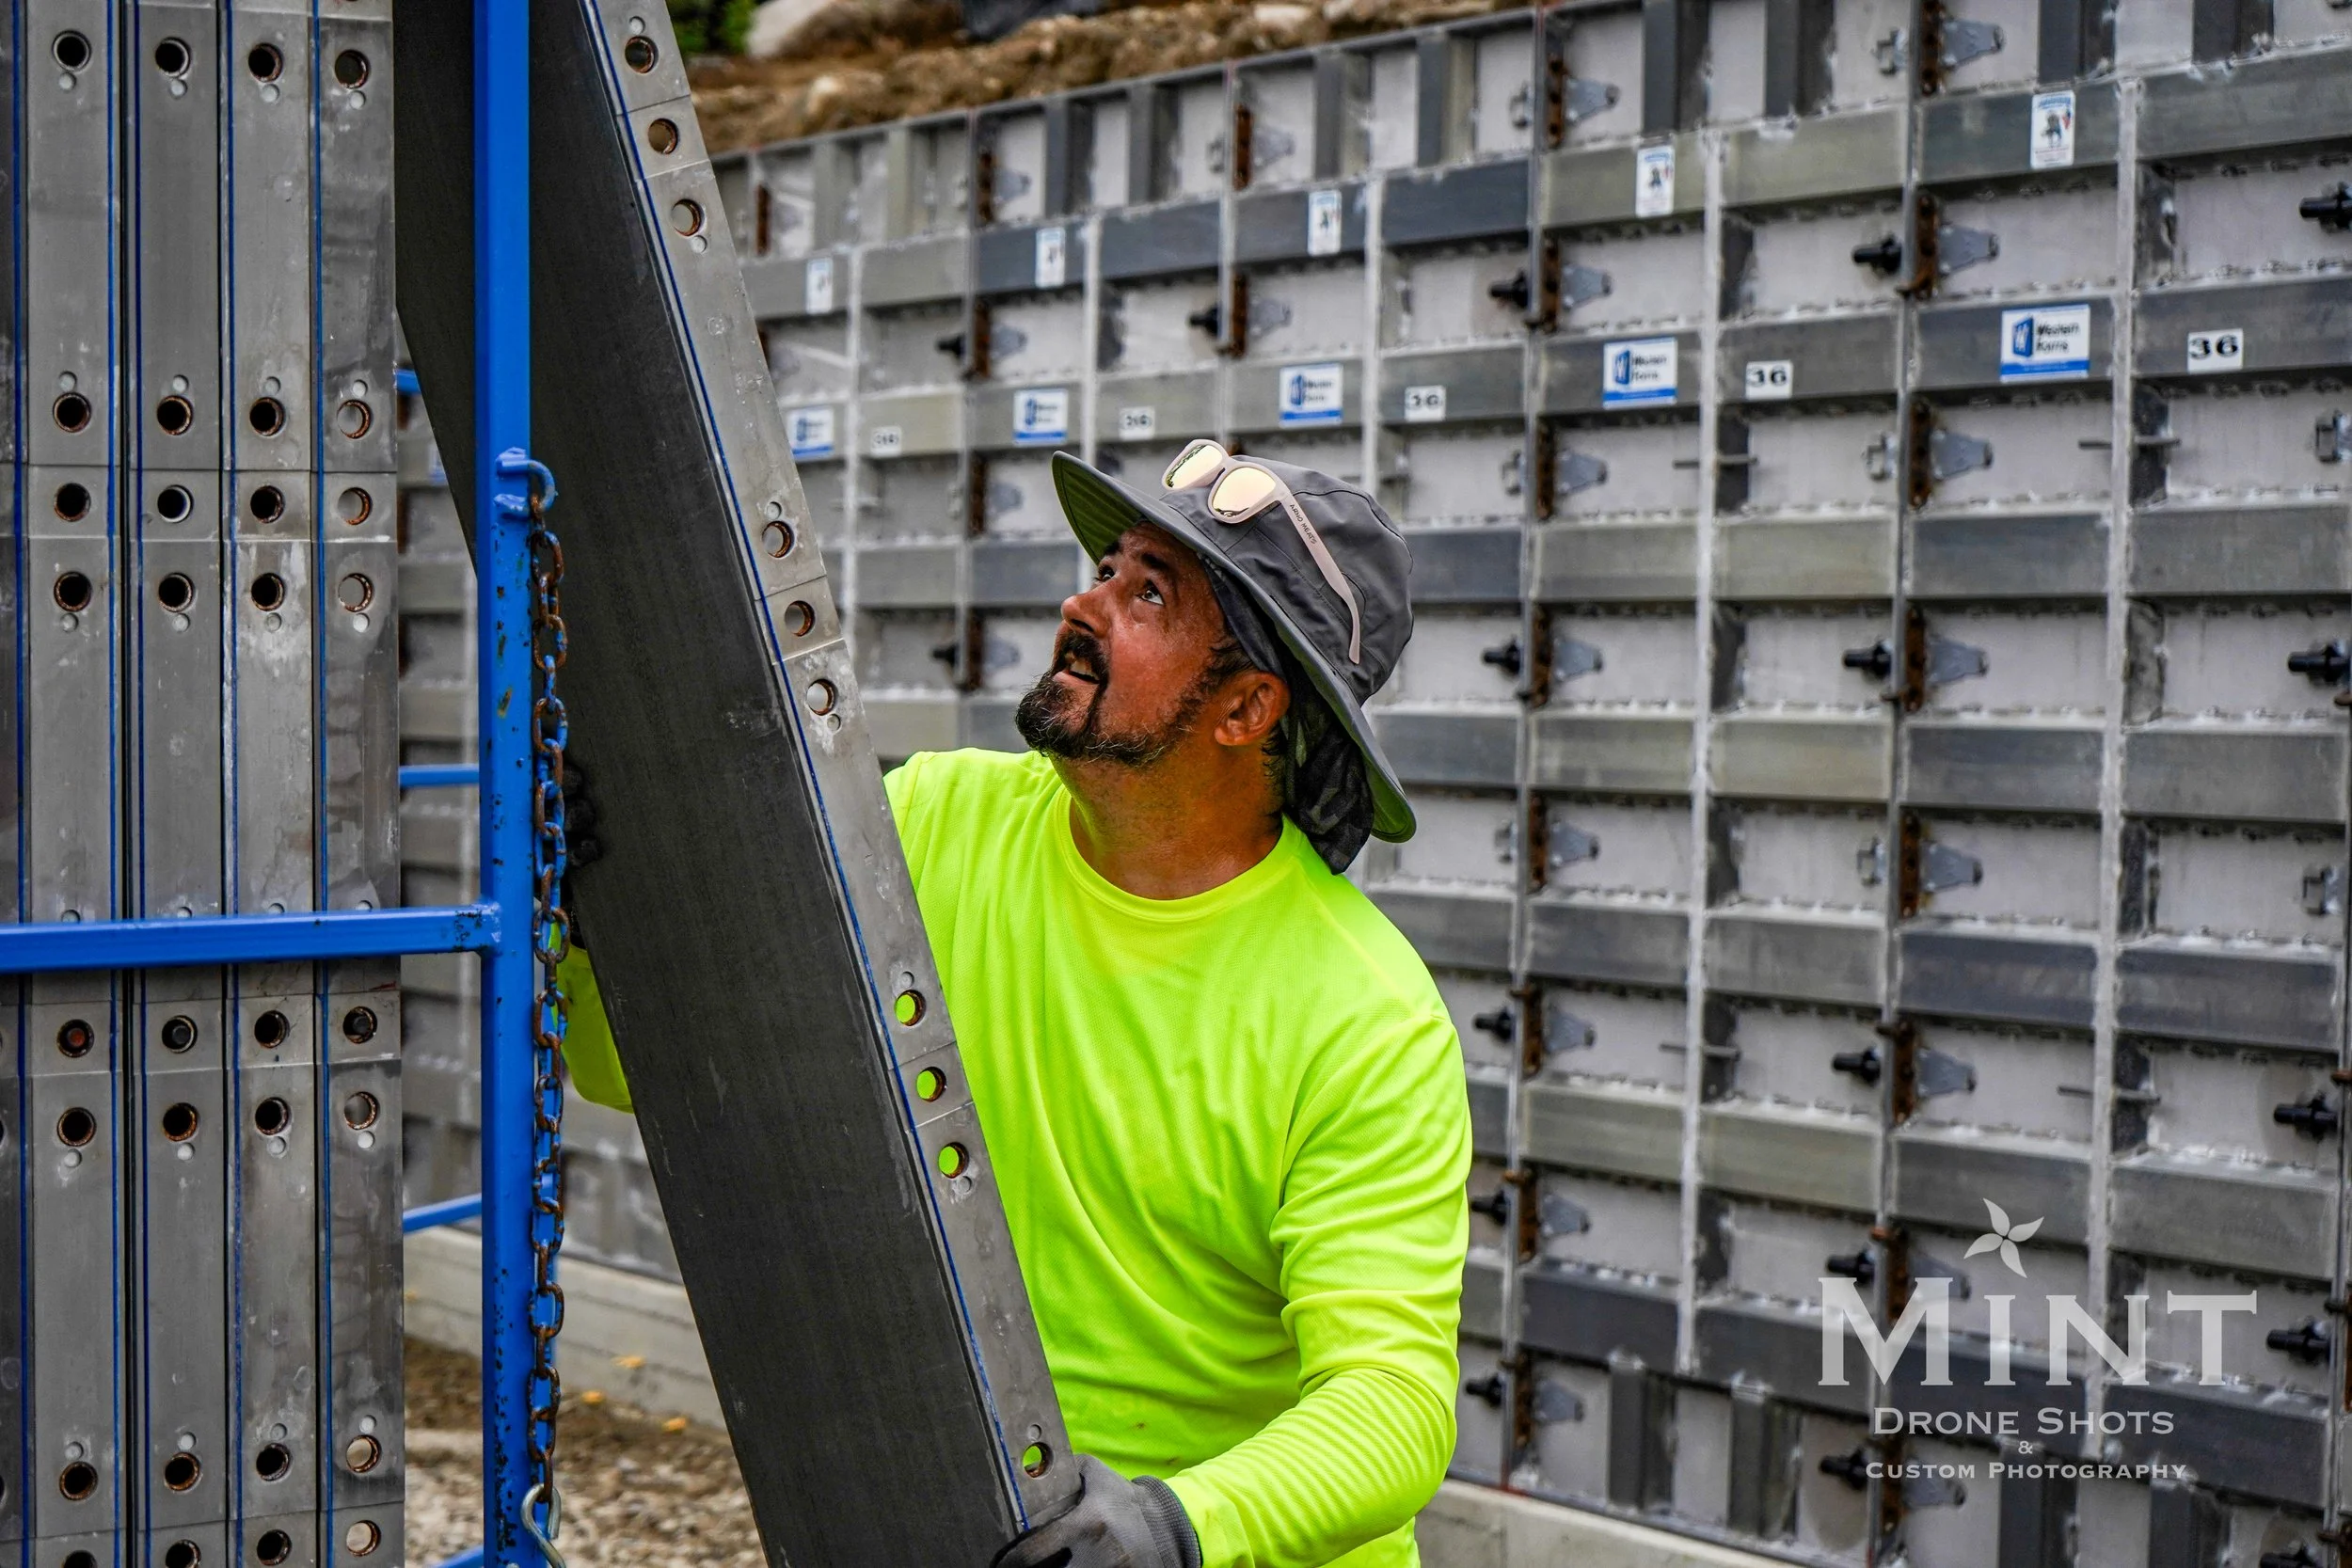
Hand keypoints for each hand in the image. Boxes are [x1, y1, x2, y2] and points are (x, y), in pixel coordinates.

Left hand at [992, 1455, 1200, 1567]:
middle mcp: (1098, 1553)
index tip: (1001, 1563)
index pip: (1032, 1552)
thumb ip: (1062, 1470)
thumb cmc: (1123, 1501)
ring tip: (1046, 1565)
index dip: (1010, 1562)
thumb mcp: (1096, 1475)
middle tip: (1022, 1565)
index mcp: (1087, 1523)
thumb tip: (1025, 1472)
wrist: (1167, 1529)